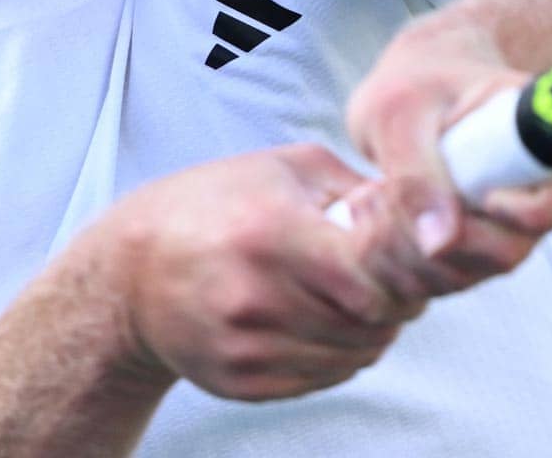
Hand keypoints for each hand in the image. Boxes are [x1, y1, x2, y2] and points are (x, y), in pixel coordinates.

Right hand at [100, 144, 423, 400]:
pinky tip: (322, 321)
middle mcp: (255, 297)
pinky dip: (340, 353)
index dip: (403, 273)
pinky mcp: (241, 382)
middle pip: (370, 322)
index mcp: (270, 234)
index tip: (404, 258)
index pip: (371, 278)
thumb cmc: (213, 206)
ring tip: (352, 298)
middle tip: (386, 278)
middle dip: (394, 301)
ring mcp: (246, 346)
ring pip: (354, 355)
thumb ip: (356, 186)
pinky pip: (324, 378)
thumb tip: (421, 211)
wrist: (130, 274)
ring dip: (371, 330)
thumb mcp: (283, 168)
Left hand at [342, 15, 551, 301]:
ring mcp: (505, 223)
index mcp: (540, 131)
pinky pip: (437, 280)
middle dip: (434, 237)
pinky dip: (395, 259)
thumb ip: (415, 174)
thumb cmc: (415, 84)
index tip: (478, 195)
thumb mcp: (399, 114)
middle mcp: (534, 186)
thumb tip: (440, 242)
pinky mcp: (471, 248)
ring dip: (404, 249)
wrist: (406, 89)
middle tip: (383, 193)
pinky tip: (375, 215)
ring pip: (467, 273)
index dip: (532, 210)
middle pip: (510, 250)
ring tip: (371, 195)